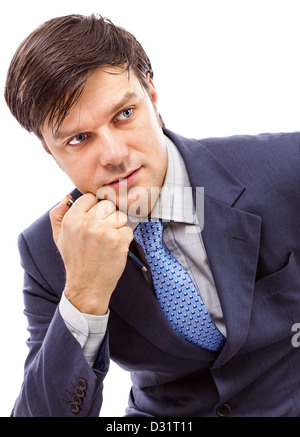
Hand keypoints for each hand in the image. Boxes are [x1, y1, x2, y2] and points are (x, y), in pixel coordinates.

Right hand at [49, 193, 132, 314]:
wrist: (87, 286)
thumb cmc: (75, 260)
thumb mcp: (59, 236)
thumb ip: (59, 214)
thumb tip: (68, 196)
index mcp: (71, 219)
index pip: (90, 198)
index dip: (94, 208)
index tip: (94, 220)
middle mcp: (87, 223)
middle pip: (107, 205)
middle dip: (107, 217)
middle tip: (102, 233)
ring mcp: (104, 231)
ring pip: (120, 216)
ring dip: (117, 227)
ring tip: (108, 242)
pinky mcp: (119, 240)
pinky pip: (128, 229)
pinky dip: (125, 239)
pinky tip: (114, 249)